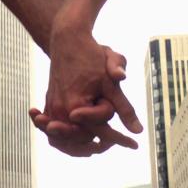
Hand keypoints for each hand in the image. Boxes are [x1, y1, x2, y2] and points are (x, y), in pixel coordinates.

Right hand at [29, 7, 141, 155]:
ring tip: (102, 144)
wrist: (67, 40)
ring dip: (82, 147)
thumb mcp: (111, 82)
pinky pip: (54, 132)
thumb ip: (124, 107)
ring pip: (63, 142)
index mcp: (75, 106)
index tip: (135, 145)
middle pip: (82, 141)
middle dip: (101, 144)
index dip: (120, 139)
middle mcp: (60, 111)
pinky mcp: (49, 106)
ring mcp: (52, 109)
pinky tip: (84, 139)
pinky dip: (67, 139)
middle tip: (121, 141)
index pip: (101, 131)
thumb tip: (138, 130)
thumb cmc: (90, 57)